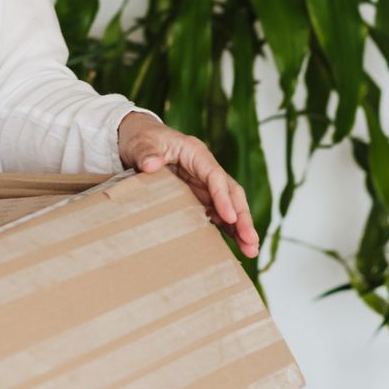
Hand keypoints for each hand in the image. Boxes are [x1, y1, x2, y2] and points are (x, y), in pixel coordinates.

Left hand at [117, 113, 259, 258]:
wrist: (137, 138)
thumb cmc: (142, 138)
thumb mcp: (141, 143)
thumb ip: (146, 153)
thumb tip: (150, 165)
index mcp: (195, 153)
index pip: (215, 176)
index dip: (223, 197)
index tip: (229, 218)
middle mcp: (205, 169)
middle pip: (231, 192)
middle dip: (242, 217)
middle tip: (251, 241)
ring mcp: (203, 184)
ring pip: (229, 205)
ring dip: (240, 226)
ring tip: (251, 250)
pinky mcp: (198, 196)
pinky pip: (217, 212)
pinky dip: (228, 228)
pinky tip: (237, 244)